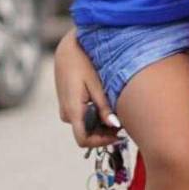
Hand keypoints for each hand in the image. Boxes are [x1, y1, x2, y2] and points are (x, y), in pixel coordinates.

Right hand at [54, 31, 121, 147]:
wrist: (68, 48)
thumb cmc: (84, 62)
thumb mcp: (97, 83)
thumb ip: (104, 107)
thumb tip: (115, 126)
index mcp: (73, 110)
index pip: (84, 140)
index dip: (102, 142)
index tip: (119, 135)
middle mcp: (66, 113)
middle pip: (86, 134)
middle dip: (104, 133)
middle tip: (123, 123)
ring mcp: (65, 109)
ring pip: (84, 126)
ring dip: (100, 125)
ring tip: (117, 112)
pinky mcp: (68, 104)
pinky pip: (81, 117)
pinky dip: (94, 117)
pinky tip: (107, 105)